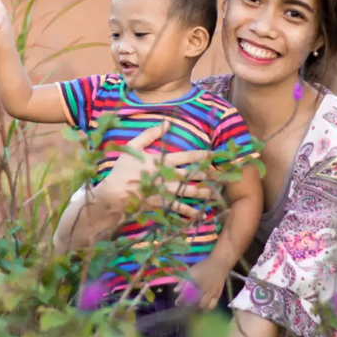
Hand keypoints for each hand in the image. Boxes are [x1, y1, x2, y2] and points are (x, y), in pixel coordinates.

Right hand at [92, 121, 214, 219]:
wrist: (114, 194)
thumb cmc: (122, 169)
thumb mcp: (133, 147)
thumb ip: (150, 135)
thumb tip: (166, 123)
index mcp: (161, 161)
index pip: (186, 157)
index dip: (201, 155)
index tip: (214, 154)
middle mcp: (166, 176)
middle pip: (192, 175)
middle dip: (208, 175)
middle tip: (222, 176)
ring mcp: (165, 192)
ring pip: (188, 192)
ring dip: (203, 193)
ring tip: (215, 193)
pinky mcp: (161, 204)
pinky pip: (178, 208)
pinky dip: (189, 211)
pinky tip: (200, 213)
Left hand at [176, 256, 226, 309]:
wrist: (219, 263)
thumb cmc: (204, 266)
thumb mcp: (192, 271)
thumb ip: (183, 281)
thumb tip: (176, 291)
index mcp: (197, 283)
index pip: (187, 295)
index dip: (181, 300)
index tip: (177, 303)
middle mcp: (205, 290)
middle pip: (197, 303)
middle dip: (191, 305)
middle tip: (187, 304)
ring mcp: (213, 293)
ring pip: (205, 306)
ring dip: (200, 307)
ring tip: (196, 305)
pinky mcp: (218, 294)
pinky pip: (213, 305)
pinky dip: (208, 307)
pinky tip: (204, 305)